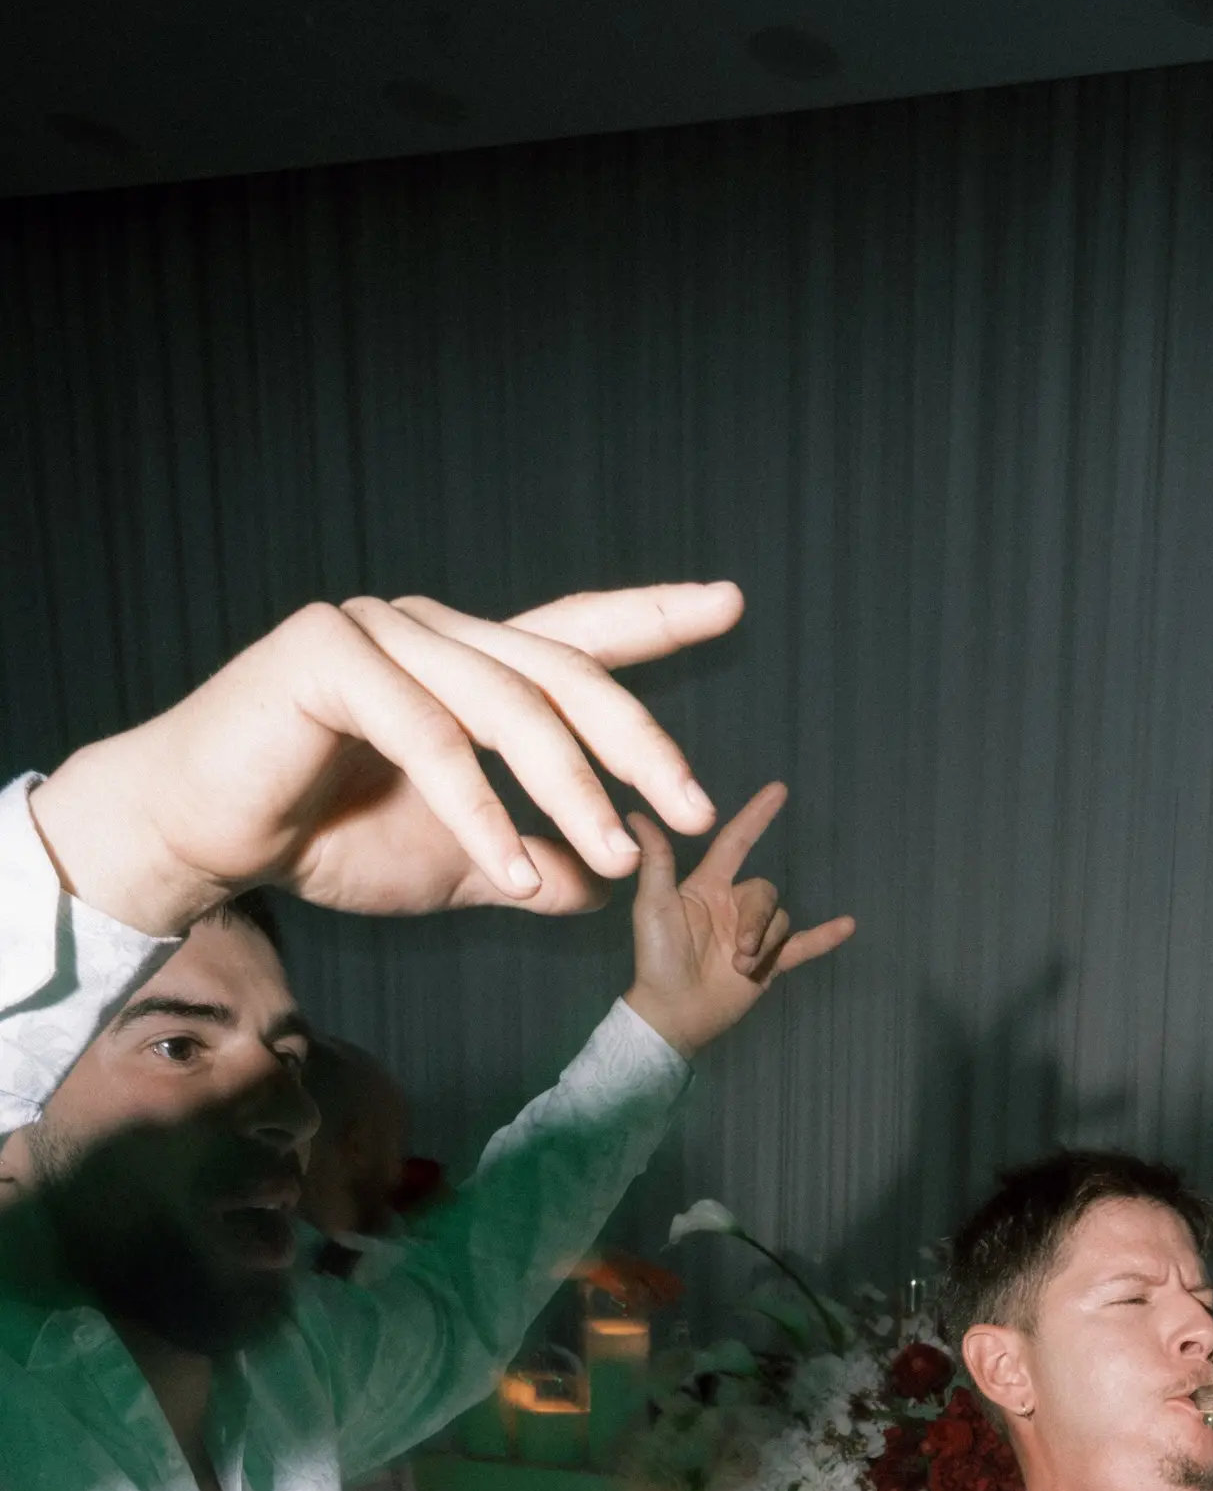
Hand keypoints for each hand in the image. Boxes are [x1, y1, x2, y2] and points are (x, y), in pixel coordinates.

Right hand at [29, 582, 744, 934]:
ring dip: (571, 789)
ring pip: (505, 705)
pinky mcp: (326, 653)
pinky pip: (428, 735)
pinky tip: (517, 868)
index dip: (653, 617)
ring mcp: (379, 630)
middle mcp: (432, 631)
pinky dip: (480, 810)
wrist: (205, 839)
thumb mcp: (456, 867)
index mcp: (467, 666)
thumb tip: (609, 885)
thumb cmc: (322, 838)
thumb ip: (533, 869)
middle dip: (639, 741)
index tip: (729, 605)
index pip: (575, 635)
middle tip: (694, 807)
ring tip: (619, 856)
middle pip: (563, 673)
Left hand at [620, 790, 853, 1056]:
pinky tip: (848, 926)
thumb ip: (656, 861)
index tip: (779, 791)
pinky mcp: (769, 964)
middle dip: (757, 921)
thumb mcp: (654, 904)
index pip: (737, 843)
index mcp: (708, 887)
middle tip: (738, 953)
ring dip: (765, 944)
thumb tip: (639, 814)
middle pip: (766, 892)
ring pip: (780, 920)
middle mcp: (733, 906)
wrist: (673, 1011)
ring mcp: (754, 935)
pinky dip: (825, 937)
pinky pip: (803, 945)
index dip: (756, 817)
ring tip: (742, 968)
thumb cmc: (657, 957)